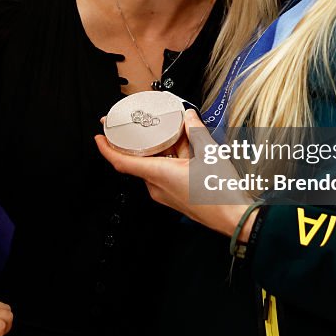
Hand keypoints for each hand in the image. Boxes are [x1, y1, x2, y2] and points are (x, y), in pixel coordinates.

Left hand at [95, 109, 250, 238]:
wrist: (235, 219)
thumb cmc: (220, 192)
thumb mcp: (209, 153)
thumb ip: (195, 131)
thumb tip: (188, 117)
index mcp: (158, 174)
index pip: (122, 162)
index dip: (107, 149)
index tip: (100, 136)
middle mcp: (157, 186)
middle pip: (140, 160)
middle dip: (143, 142)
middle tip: (145, 125)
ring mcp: (166, 194)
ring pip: (155, 166)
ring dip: (161, 149)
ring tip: (177, 133)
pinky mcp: (176, 197)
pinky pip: (165, 174)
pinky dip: (171, 160)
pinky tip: (186, 149)